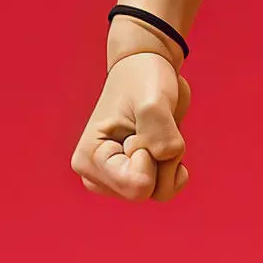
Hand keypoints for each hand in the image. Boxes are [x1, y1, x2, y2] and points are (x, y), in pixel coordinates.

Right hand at [72, 51, 191, 201]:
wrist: (148, 69)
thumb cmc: (143, 80)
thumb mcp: (152, 101)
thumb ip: (158, 133)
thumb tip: (165, 157)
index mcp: (89, 159)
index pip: (136, 185)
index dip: (149, 155)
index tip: (137, 127)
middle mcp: (97, 176)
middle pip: (147, 192)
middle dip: (161, 159)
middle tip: (148, 127)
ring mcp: (116, 180)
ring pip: (160, 192)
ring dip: (169, 160)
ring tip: (155, 132)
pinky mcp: (135, 179)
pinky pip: (167, 188)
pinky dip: (174, 166)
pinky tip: (162, 143)